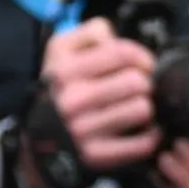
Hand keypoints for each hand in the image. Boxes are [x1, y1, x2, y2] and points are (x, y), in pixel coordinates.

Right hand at [37, 19, 158, 178]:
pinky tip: (141, 129)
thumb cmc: (60, 87)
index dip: (141, 56)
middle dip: (143, 82)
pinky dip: (150, 136)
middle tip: (137, 88)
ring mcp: (82, 130)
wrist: (38, 135)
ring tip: (134, 107)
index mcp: (64, 71)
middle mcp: (71, 100)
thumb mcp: (61, 49)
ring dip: (145, 107)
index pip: (122, 53)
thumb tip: (113, 37)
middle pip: (137, 82)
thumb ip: (90, 32)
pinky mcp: (96, 155)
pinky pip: (143, 142)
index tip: (142, 64)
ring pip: (143, 109)